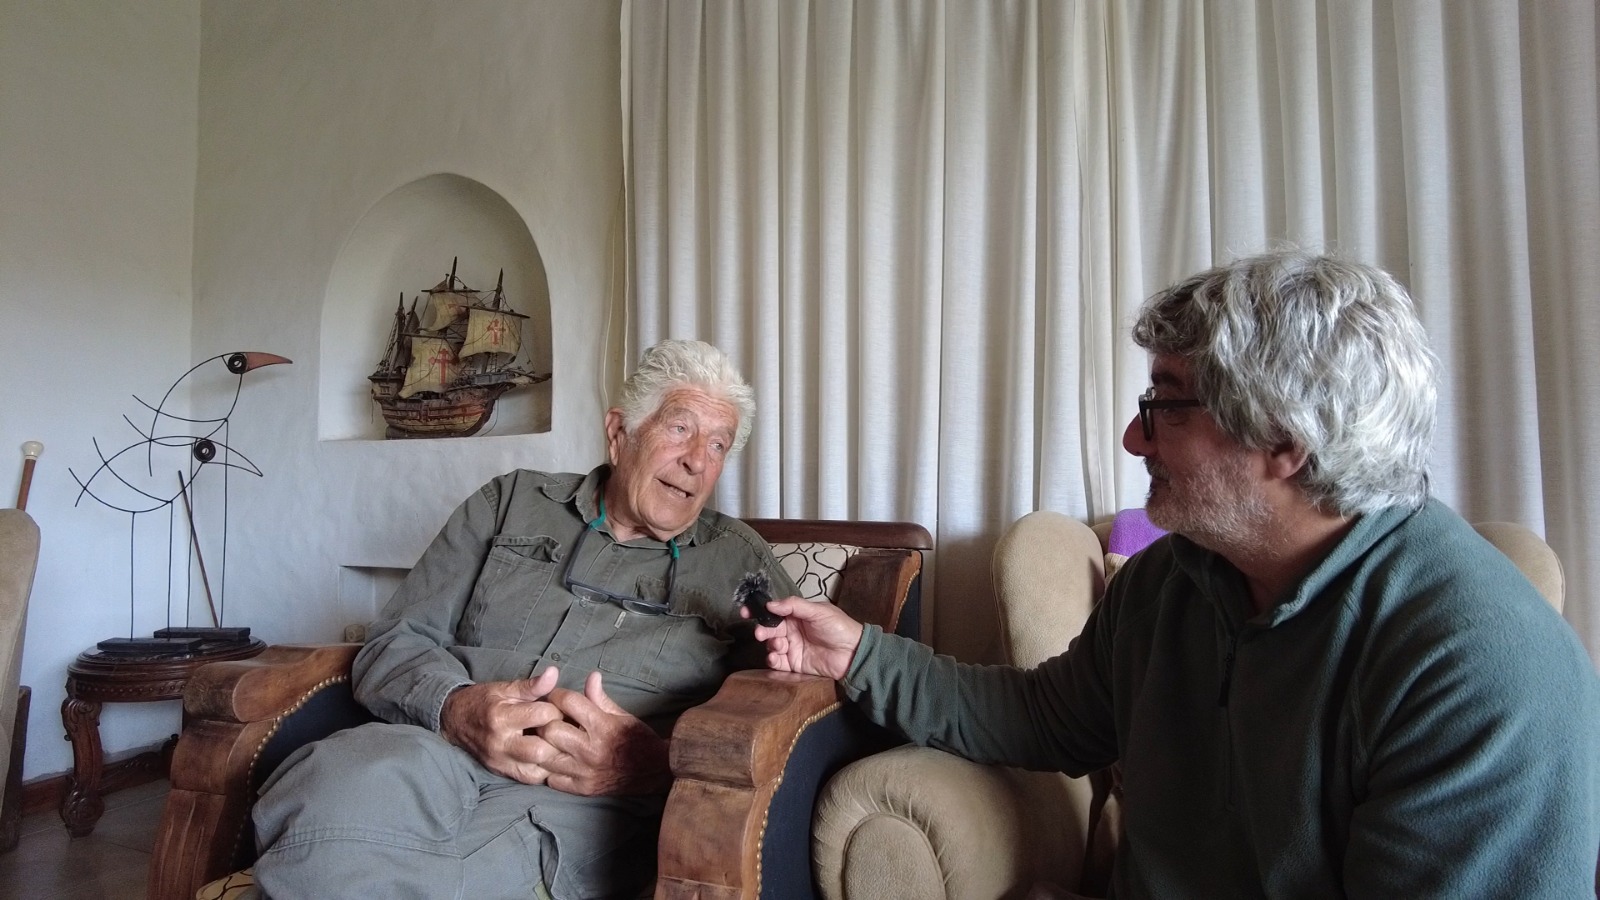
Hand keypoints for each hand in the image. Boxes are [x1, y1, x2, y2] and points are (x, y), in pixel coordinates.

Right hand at [440, 667, 564, 784]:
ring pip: (538, 771)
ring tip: (554, 743)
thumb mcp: (505, 688)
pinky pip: (530, 779)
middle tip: (559, 729)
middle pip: (541, 751)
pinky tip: (546, 756)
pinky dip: (543, 769)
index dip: (556, 709)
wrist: (454, 721)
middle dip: (557, 739)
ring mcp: (501, 762)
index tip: (556, 707)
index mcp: (501, 718)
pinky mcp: (502, 772)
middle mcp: (500, 744)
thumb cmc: (484, 701)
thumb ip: (532, 685)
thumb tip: (554, 673)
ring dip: (552, 758)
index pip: (543, 716)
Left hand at [536, 671, 671, 795]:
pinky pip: (550, 779)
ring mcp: (584, 772)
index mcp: (603, 727)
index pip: (568, 702)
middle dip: (547, 721)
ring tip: (552, 741)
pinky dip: (550, 770)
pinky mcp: (581, 789)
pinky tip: (558, 761)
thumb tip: (591, 676)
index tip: (558, 698)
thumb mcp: (622, 715)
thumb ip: (600, 698)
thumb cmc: (638, 738)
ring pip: (545, 756)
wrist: (656, 771)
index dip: (558, 695)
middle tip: (552, 720)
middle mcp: (590, 750)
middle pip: (550, 730)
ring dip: (545, 746)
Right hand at [747, 596, 863, 679]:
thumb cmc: (838, 627)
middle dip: (763, 630)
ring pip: (771, 646)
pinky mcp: (794, 665)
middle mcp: (792, 630)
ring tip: (779, 645)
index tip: (745, 612)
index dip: (759, 610)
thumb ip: (794, 606)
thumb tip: (770, 604)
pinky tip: (775, 658)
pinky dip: (773, 660)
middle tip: (760, 633)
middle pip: (769, 629)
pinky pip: (778, 663)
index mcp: (796, 615)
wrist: (853, 653)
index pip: (774, 611)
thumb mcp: (818, 611)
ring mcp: (792, 648)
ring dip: (770, 645)